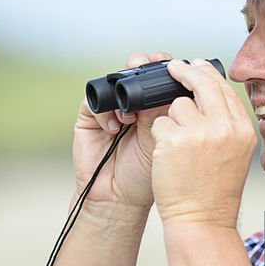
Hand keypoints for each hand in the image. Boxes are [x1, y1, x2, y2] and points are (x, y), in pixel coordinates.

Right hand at [73, 51, 172, 207]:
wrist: (120, 199)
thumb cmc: (147, 175)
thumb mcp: (164, 142)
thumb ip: (164, 114)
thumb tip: (171, 86)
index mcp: (155, 107)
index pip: (158, 77)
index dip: (164, 68)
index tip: (174, 66)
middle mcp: (132, 104)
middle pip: (134, 72)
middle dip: (142, 66)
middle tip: (148, 66)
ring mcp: (110, 110)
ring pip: (112, 82)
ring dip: (122, 88)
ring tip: (132, 111)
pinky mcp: (89, 119)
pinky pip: (93, 103)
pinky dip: (105, 111)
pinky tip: (115, 128)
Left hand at [150, 59, 257, 227]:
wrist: (202, 220)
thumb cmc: (215, 191)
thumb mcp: (235, 152)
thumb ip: (227, 123)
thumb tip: (210, 90)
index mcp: (243, 129)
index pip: (224, 88)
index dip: (207, 74)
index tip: (195, 66)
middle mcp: (224, 127)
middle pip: (202, 83)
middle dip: (185, 71)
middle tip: (173, 67)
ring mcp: (198, 133)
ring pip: (177, 104)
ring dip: (172, 119)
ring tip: (179, 148)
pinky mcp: (173, 140)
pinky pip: (160, 122)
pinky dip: (160, 136)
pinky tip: (168, 156)